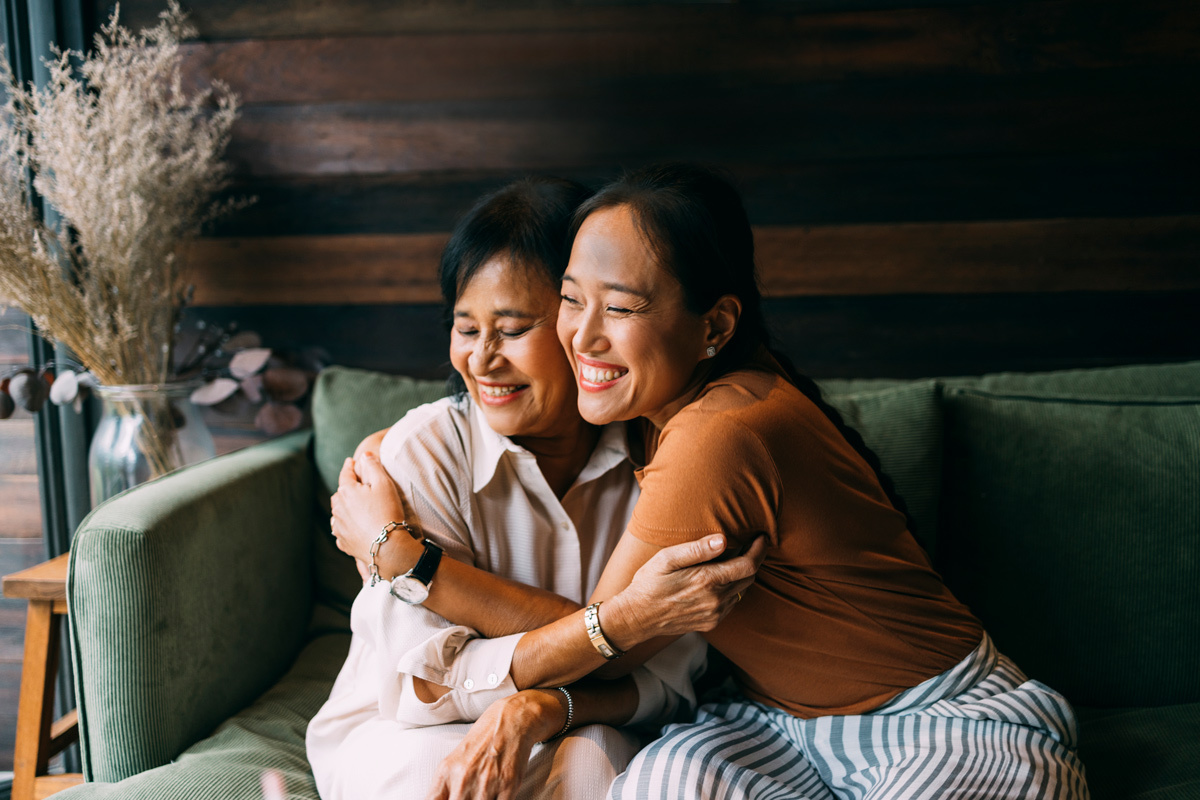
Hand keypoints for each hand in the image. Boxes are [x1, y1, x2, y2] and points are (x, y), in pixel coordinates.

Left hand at [330, 452, 420, 576]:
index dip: (350, 466)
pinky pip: (341, 530)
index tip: (351, 461)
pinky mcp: (343, 542)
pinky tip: (354, 527)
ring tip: (355, 508)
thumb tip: (364, 455)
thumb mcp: (384, 483)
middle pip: (340, 493)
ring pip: (338, 512)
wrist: (388, 547)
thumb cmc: (387, 512)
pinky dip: (346, 526)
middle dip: (347, 488)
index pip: (345, 474)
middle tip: (357, 487)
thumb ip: (373, 466)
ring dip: (345, 508)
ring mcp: (338, 527)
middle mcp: (337, 508)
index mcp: (346, 491)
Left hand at [426, 690, 564, 799]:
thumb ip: (444, 788)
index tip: (451, 798)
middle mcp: (463, 779)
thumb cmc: (481, 742)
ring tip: (485, 791)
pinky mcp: (507, 786)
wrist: (511, 721)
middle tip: (469, 795)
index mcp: (446, 772)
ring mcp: (486, 784)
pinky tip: (497, 795)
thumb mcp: (454, 761)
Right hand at [611, 534, 766, 644]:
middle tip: (751, 543)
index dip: (759, 550)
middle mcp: (716, 600)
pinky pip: (731, 603)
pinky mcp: (711, 623)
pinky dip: (732, 589)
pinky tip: (720, 579)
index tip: (762, 537)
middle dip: (754, 559)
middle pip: (749, 578)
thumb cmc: (648, 583)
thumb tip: (723, 540)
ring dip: (743, 575)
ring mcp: (714, 614)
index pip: (748, 565)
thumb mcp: (667, 559)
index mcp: (707, 581)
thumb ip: (696, 549)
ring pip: (741, 591)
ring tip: (735, 559)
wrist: (636, 617)